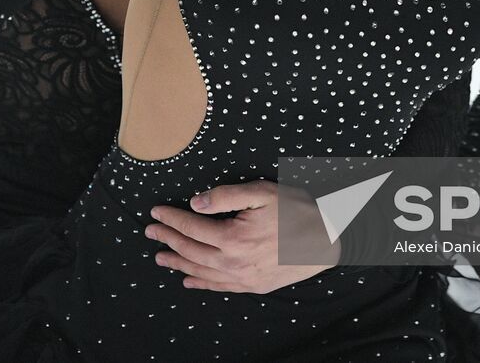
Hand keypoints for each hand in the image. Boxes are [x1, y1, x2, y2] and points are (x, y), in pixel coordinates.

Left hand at [144, 180, 338, 293]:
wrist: (328, 239)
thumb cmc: (295, 211)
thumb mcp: (261, 193)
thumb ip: (225, 196)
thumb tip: (195, 202)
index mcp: (232, 238)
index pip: (191, 228)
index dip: (171, 219)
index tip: (155, 212)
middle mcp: (233, 263)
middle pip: (191, 252)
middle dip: (168, 240)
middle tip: (150, 232)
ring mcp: (243, 278)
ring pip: (201, 272)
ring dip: (178, 264)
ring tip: (160, 258)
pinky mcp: (254, 286)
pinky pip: (219, 287)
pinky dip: (201, 284)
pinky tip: (188, 282)